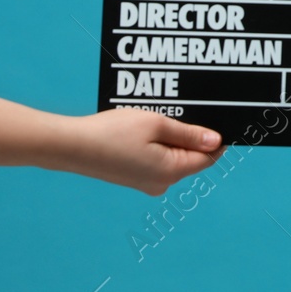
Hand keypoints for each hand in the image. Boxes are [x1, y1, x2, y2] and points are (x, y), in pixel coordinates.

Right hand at [53, 109, 224, 195]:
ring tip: (161, 115)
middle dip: (193, 134)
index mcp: (171, 171)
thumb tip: (217, 142)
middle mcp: (162, 183)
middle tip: (185, 109)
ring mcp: (146, 183)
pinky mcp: (134, 178)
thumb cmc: (112, 132)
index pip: (209, 157)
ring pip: (173, 157)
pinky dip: (157, 143)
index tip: (219, 116)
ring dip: (173, 137)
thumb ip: (190, 134)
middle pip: (191, 157)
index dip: (217, 137)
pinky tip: (147, 127)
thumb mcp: (156, 124)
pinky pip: (156, 159)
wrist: (71, 147)